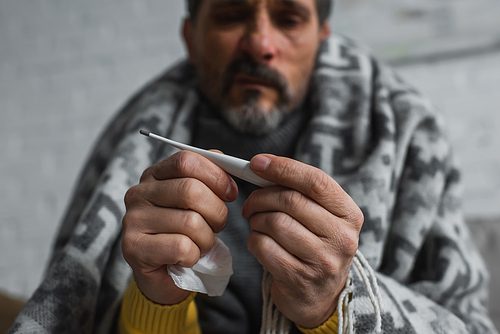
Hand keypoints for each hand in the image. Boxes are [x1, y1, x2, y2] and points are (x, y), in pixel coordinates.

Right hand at [122, 150, 237, 304]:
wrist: (165, 276)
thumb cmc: (185, 233)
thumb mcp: (197, 202)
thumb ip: (209, 177)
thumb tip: (227, 163)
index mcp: (155, 175)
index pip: (186, 160)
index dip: (215, 176)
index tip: (230, 193)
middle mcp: (139, 193)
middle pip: (191, 190)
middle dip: (217, 211)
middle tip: (218, 225)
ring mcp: (133, 220)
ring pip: (191, 222)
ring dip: (207, 238)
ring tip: (200, 244)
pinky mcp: (133, 248)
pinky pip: (181, 247)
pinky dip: (194, 255)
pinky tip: (187, 258)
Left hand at [242, 154, 363, 327]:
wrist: (322, 297)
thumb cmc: (315, 245)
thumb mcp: (321, 218)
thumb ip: (300, 192)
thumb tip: (262, 167)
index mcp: (349, 215)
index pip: (316, 182)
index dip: (283, 168)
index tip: (257, 162)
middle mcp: (342, 238)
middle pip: (291, 201)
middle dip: (261, 197)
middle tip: (250, 203)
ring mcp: (322, 261)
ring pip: (274, 223)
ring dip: (256, 220)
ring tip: (258, 225)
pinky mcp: (299, 279)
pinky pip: (263, 247)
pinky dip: (254, 240)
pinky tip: (260, 243)